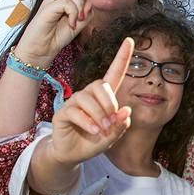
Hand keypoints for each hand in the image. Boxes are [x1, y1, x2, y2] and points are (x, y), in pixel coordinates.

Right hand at [15, 0, 90, 65]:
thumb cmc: (57, 36)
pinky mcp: (47, 7)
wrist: (40, 51)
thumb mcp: (78, 23)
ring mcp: (50, 0)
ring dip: (79, 7)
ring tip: (75, 20)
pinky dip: (73, 14)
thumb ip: (85, 11)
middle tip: (81, 15)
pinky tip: (70, 23)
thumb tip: (88, 3)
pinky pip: (67, 3)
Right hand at [49, 37, 134, 164]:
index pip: (114, 72)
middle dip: (110, 104)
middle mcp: (89, 94)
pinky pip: (76, 111)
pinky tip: (93, 130)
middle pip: (101, 85)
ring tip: (102, 129)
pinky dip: (88, 122)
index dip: (122, 57)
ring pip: (88, 98)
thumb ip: (120, 125)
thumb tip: (126, 110)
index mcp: (104, 96)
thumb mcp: (112, 136)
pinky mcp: (63, 112)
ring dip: (99, 115)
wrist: (72, 154)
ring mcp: (74, 102)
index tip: (130, 40)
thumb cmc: (93, 141)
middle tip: (111, 122)